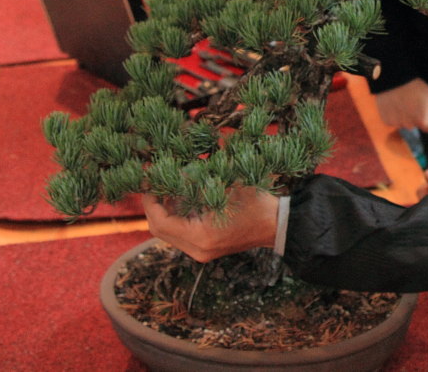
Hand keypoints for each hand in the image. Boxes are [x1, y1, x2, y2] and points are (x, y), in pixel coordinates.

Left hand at [142, 186, 278, 262]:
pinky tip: (183, 200)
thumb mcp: (223, 188)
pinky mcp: (207, 249)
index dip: (151, 201)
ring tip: (169, 190)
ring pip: (170, 233)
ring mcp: (202, 252)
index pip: (160, 222)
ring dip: (166, 211)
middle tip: (155, 186)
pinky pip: (182, 235)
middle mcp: (197, 250)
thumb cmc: (254, 203)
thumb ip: (195, 183)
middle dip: (155, 207)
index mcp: (200, 237)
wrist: (277, 225)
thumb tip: (172, 175)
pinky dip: (178, 218)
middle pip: (160, 230)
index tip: (150, 182)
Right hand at [374, 78, 427, 132]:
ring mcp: (397, 124)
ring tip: (403, 100)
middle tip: (413, 100)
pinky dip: (395, 114)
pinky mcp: (386, 120)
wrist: (392, 79)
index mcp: (422, 121)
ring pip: (405, 123)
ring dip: (405, 115)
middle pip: (417, 125)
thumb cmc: (414, 86)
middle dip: (417, 116)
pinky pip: (394, 121)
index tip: (425, 105)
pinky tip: (395, 103)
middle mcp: (409, 126)